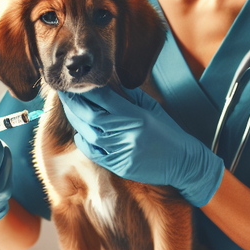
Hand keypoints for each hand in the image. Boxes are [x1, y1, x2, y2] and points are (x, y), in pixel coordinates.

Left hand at [59, 87, 223, 206]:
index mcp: (136, 116)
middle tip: (65, 94)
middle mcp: (127, 134)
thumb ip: (130, 97)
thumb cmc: (169, 132)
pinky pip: (95, 153)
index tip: (76, 82)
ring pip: (89, 135)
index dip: (87, 90)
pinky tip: (81, 132)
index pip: (104, 99)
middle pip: (90, 116)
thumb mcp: (152, 109)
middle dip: (74, 104)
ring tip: (71, 109)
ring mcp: (122, 152)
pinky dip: (84, 141)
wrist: (184, 162)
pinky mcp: (120, 166)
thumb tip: (108, 84)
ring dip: (77, 121)